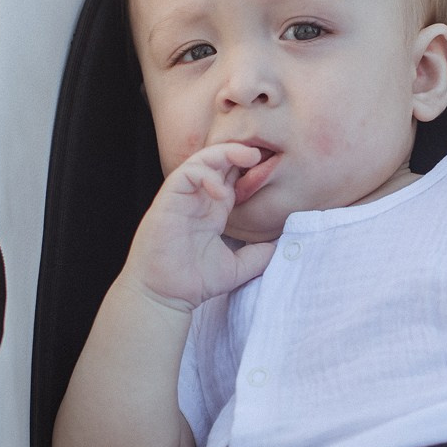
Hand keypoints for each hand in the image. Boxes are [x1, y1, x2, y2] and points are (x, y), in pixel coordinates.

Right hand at [123, 142, 276, 311]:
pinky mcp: (167, 200)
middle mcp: (199, 200)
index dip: (250, 167)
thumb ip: (258, 255)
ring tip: (248, 158)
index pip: (231, 176)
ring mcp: (182, 198)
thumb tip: (281, 247)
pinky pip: (185, 174)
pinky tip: (222, 191)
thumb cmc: (194, 282)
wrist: (165, 295)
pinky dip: (205, 174)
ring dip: (225, 153)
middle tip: (263, 152)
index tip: (273, 166)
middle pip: (218, 162)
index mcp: (214, 210)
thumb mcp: (237, 267)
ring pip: (201, 160)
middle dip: (240, 151)